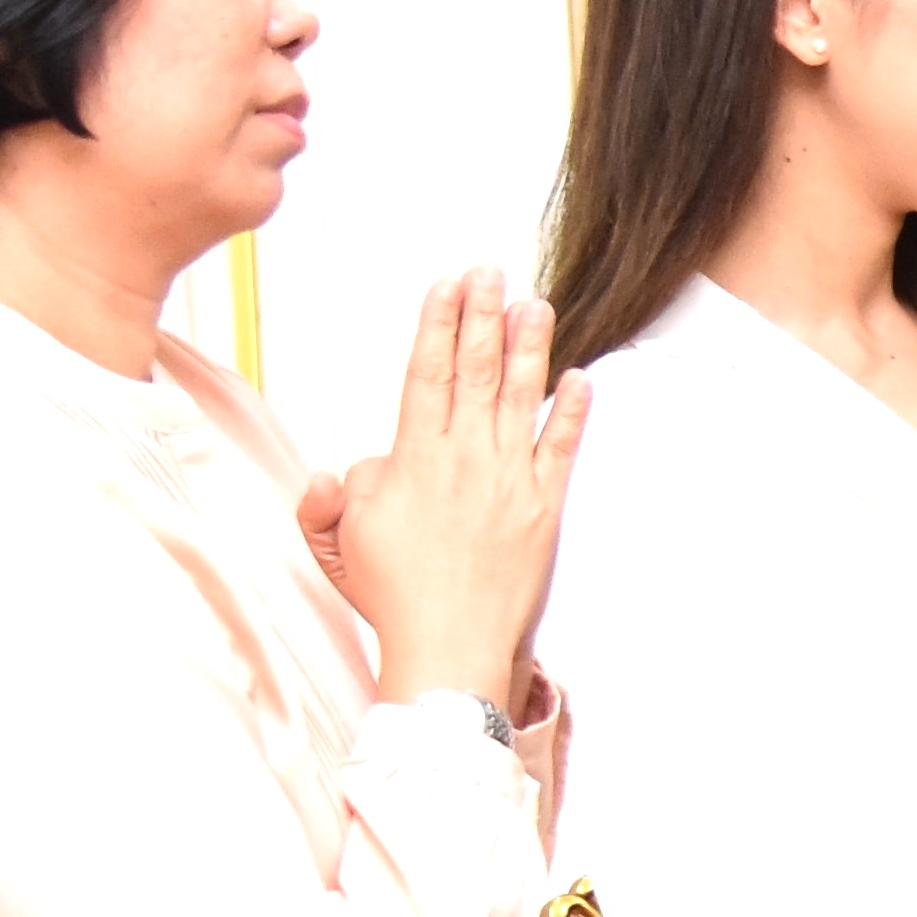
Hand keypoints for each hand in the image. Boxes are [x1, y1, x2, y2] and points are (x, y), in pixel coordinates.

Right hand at [313, 274, 584, 709]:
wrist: (450, 646)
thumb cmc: (394, 597)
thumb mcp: (340, 541)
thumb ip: (335, 496)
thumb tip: (343, 470)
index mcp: (415, 459)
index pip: (426, 373)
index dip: (437, 324)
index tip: (446, 285)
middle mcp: (466, 459)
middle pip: (475, 371)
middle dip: (482, 315)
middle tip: (490, 270)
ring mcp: (511, 481)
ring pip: (522, 398)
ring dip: (529, 346)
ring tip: (535, 302)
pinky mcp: (546, 508)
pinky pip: (562, 449)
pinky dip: (573, 412)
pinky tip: (581, 378)